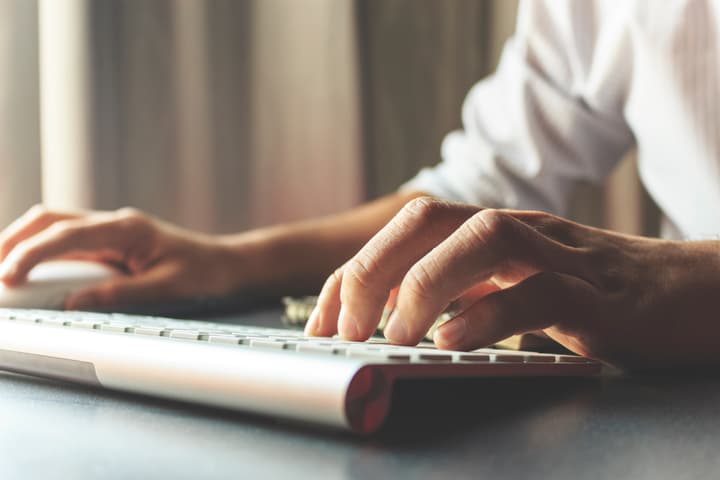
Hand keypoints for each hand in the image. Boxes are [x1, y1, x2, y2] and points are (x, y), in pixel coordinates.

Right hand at [0, 205, 238, 309]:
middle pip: (50, 220)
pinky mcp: (111, 243)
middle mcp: (115, 223)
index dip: (32, 254)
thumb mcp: (168, 288)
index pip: (67, 234)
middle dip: (14, 240)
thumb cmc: (204, 272)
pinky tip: (30, 270)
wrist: (226, 264)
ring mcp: (111, 231)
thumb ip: (121, 295)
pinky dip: (43, 253)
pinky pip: (68, 242)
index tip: (9, 276)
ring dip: (24, 243)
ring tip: (2, 271)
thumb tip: (73, 304)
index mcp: (128, 229)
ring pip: (55, 227)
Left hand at [307, 196, 719, 368]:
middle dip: (370, 271)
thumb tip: (398, 322)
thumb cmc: (592, 295)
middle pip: (426, 221)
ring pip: (482, 240)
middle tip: (342, 330)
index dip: (352, 275)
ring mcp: (558, 255)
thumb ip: (463, 294)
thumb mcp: (510, 288)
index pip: (403, 234)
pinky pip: (540, 292)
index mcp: (487, 233)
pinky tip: (456, 342)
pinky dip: (491, 315)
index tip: (321, 324)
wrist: (687, 293)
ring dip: (425, 286)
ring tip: (397, 336)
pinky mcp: (599, 294)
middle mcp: (515, 232)